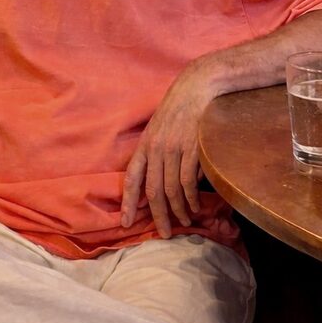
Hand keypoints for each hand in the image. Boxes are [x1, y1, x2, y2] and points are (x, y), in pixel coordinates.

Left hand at [121, 66, 213, 237]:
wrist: (196, 88)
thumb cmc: (178, 109)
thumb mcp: (158, 129)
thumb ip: (156, 154)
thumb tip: (160, 183)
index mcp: (144, 145)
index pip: (131, 178)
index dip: (127, 202)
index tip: (125, 223)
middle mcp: (156, 149)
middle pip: (153, 191)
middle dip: (158, 216)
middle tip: (164, 234)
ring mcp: (174, 150)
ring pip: (172, 190)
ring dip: (178, 210)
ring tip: (184, 221)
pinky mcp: (192, 150)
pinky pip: (189, 183)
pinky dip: (192, 199)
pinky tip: (195, 207)